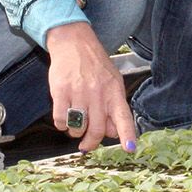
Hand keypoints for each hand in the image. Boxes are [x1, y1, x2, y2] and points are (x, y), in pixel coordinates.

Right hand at [45, 22, 136, 152]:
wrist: (73, 43)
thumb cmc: (94, 64)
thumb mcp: (112, 81)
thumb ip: (114, 107)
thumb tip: (113, 133)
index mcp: (114, 91)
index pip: (124, 117)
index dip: (127, 135)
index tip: (130, 148)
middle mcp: (98, 93)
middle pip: (97, 130)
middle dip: (91, 143)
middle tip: (86, 145)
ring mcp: (79, 92)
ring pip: (78, 128)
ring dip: (75, 133)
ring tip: (74, 125)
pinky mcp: (61, 91)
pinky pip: (61, 120)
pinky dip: (61, 124)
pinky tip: (64, 117)